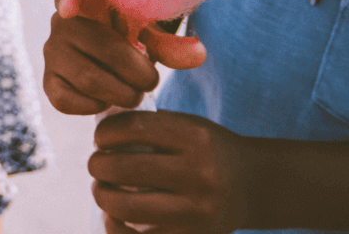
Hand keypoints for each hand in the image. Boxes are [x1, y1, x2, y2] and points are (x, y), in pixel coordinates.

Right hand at [43, 0, 205, 114]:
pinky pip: (66, 100)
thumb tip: (199, 54)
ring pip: (89, 80)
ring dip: (121, 93)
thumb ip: (171, 44)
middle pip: (102, 49)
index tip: (68, 7)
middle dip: (135, 72)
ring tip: (135, 93)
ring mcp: (52, 52)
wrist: (115, 61)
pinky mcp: (49, 81)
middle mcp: (61, 22)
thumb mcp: (151, 34)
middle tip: (151, 81)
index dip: (68, 0)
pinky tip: (108, 100)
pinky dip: (94, 106)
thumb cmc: (132, 38)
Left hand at [91, 110, 253, 233]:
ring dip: (103, 196)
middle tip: (96, 164)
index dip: (107, 132)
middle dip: (99, 165)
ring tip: (101, 188)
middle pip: (125, 168)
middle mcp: (198, 173)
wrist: (253, 184)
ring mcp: (196, 211)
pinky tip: (112, 216)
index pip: (134, 127)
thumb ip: (152, 125)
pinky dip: (117, 228)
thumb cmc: (209, 149)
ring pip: (128, 206)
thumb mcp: (189, 125)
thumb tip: (103, 130)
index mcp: (195, 137)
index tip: (100, 137)